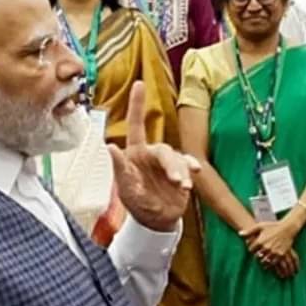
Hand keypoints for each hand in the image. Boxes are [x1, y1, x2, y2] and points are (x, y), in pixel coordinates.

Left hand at [109, 81, 199, 231]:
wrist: (156, 221)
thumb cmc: (137, 203)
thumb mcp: (126, 187)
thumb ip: (120, 168)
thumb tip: (110, 147)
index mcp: (135, 154)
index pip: (136, 125)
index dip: (137, 104)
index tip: (140, 84)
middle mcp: (152, 155)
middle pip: (164, 151)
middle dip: (172, 165)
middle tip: (177, 181)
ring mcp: (168, 163)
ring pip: (177, 159)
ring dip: (181, 172)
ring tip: (183, 187)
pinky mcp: (182, 172)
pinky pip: (188, 164)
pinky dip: (191, 168)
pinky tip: (194, 173)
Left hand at [241, 220, 301, 277]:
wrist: (287, 228)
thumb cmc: (273, 226)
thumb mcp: (260, 226)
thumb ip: (249, 231)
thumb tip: (239, 234)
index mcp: (260, 241)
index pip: (251, 249)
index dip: (251, 249)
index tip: (253, 248)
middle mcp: (266, 247)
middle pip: (257, 256)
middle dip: (257, 255)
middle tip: (258, 254)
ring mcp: (273, 252)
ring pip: (264, 260)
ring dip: (262, 260)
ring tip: (262, 259)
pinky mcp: (280, 254)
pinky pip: (273, 263)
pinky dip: (269, 264)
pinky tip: (267, 263)